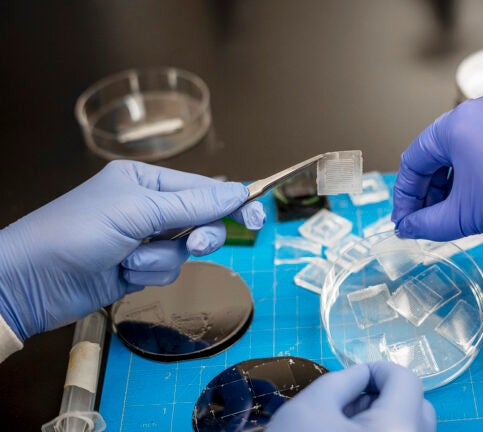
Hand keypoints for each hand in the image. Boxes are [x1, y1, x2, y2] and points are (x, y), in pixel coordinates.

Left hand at [0, 160, 265, 340]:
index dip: (232, 202)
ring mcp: (143, 239)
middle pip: (201, 221)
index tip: (258, 216)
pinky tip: (120, 273)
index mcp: (146, 181)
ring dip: (159, 260)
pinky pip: (166, 272)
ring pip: (184, 252)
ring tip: (129, 259)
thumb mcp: (137, 211)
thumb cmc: (75, 232)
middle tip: (192, 245)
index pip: (203, 188)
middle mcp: (148, 207)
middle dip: (196, 237)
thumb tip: (237, 191)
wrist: (32, 281)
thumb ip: (192, 203)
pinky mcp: (137, 268)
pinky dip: (147, 275)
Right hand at [268, 361, 435, 431]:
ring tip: (344, 431)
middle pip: (417, 408)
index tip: (354, 377)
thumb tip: (362, 376)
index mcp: (398, 429)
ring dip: (383, 422)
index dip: (379, 370)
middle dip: (385, 398)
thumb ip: (342, 381)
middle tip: (348, 406)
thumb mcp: (310, 407)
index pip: (407, 381)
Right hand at [392, 93, 482, 239]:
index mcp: (456, 124)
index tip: (407, 218)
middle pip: (440, 152)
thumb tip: (410, 227)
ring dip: (457, 179)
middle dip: (433, 189)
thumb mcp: (467, 214)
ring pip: (467, 147)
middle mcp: (479, 108)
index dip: (406, 195)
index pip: (415, 160)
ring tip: (462, 208)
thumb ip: (429, 223)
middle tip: (432, 217)